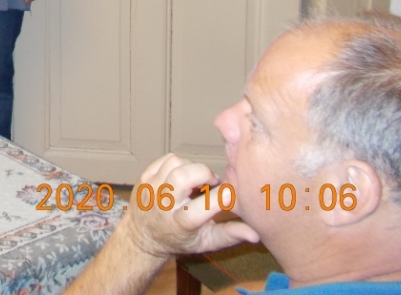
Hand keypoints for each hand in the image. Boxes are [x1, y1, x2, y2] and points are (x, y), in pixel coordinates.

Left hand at [121, 154, 259, 260]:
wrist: (144, 235)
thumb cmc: (180, 239)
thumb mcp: (206, 242)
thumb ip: (230, 235)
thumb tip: (256, 234)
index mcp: (181, 224)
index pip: (202, 207)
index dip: (220, 197)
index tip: (230, 193)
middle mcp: (163, 204)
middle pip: (183, 177)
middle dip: (204, 174)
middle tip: (211, 183)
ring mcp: (151, 188)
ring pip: (175, 163)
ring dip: (192, 167)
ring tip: (197, 181)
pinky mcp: (145, 177)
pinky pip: (166, 159)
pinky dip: (180, 164)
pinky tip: (184, 176)